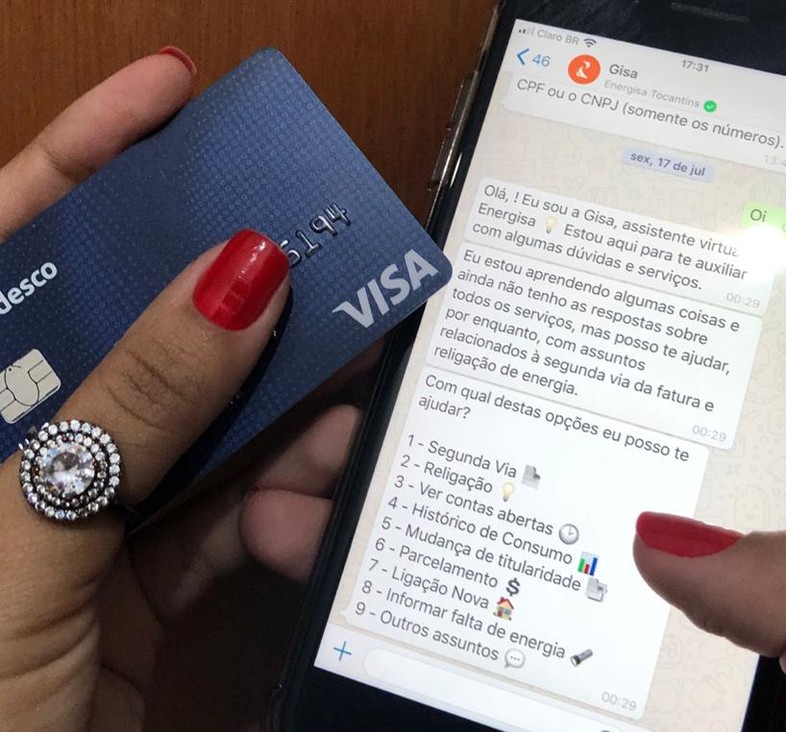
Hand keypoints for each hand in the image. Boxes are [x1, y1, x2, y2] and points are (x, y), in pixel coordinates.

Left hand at [0, 51, 370, 730]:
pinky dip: (280, 504)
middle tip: (314, 252)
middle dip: (226, 294)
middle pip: (130, 327)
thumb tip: (238, 275)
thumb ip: (131, 403)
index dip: (86, 154)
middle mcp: (15, 446)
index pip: (10, 243)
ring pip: (199, 423)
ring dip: (278, 416)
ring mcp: (81, 509)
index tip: (174, 91)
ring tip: (345, 402)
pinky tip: (316, 502)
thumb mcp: (20, 535)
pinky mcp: (136, 577)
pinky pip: (224, 512)